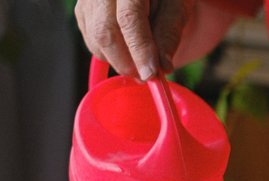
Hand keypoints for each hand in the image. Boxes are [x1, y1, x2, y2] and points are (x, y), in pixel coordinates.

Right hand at [75, 0, 193, 79]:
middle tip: (147, 76)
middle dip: (126, 62)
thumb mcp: (176, 10)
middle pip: (105, 32)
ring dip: (118, 60)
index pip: (128, 19)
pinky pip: (91, 40)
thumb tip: (162, 68)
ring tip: (141, 64)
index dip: (139, 49)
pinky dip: (109, 54)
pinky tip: (128, 53)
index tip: (150, 73)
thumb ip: (169, 35)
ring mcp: (88, 0)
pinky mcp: (83, 10)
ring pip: (95, 39)